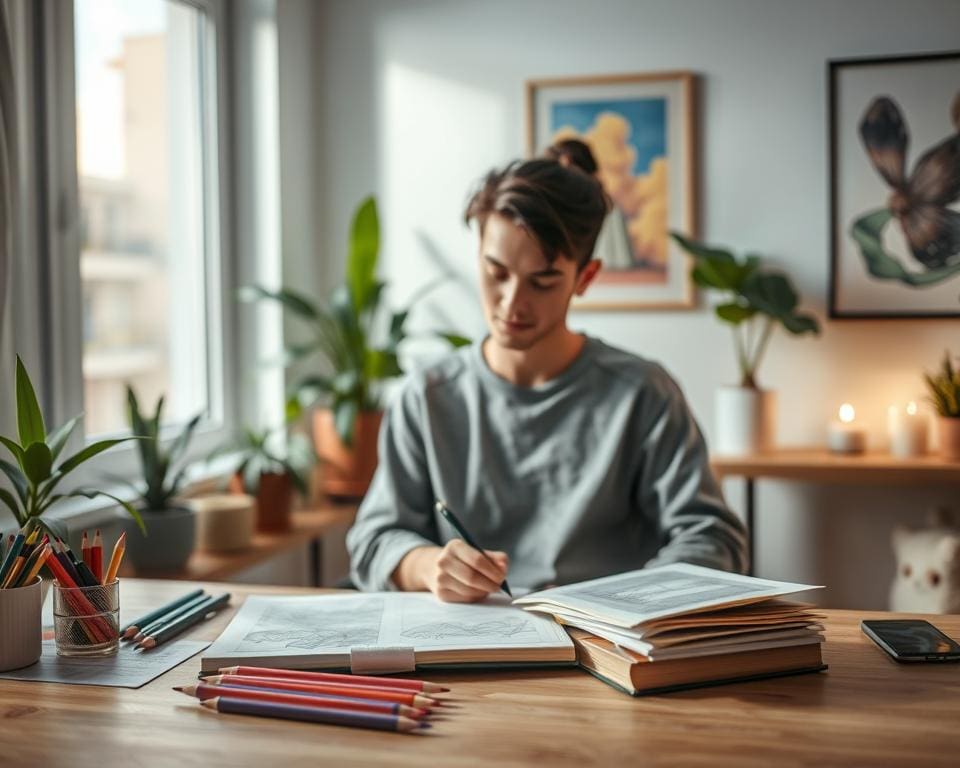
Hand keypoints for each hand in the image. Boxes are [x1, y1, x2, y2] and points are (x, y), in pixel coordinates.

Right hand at [393, 541, 508, 601]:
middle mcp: (444, 562)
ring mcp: (441, 579)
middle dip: (490, 584)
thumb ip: (493, 557)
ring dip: (484, 592)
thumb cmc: (461, 559)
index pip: (477, 560)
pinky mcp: (441, 593)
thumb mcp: (475, 551)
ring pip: (469, 590)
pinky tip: (479, 591)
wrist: (433, 567)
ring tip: (489, 588)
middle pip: (472, 577)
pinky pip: (465, 598)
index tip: (502, 576)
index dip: (492, 570)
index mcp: (455, 547)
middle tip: (498, 586)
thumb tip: (503, 566)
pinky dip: (476, 597)